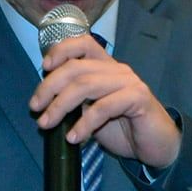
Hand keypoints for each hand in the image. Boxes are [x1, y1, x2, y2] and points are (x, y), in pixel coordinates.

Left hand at [31, 35, 181, 170]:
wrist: (156, 147)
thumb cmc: (124, 129)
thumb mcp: (92, 111)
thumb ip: (76, 100)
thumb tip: (45, 99)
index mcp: (106, 67)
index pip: (83, 43)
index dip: (61, 50)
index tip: (44, 67)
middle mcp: (117, 70)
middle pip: (76, 67)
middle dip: (49, 87)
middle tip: (35, 108)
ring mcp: (129, 83)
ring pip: (86, 85)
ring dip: (60, 106)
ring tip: (46, 124)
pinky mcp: (138, 99)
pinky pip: (104, 107)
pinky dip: (84, 124)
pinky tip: (75, 138)